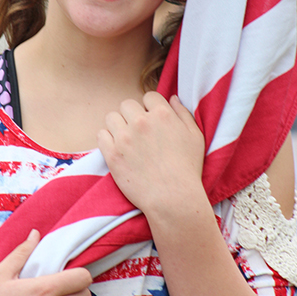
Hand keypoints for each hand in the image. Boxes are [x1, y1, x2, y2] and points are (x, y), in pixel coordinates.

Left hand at [98, 92, 204, 215]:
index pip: (149, 96)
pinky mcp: (112, 154)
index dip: (150, 107)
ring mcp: (125, 137)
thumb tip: (171, 98)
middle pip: (127, 104)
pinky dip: (107, 140)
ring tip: (126, 139)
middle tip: (138, 131)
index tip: (152, 121)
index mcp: (162, 114)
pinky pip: (101, 135)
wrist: (173, 199)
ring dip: (118, 125)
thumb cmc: (188, 169)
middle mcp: (141, 122)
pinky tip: (117, 149)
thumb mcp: (195, 136)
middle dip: (132, 115)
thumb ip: (183, 113)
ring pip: (112, 117)